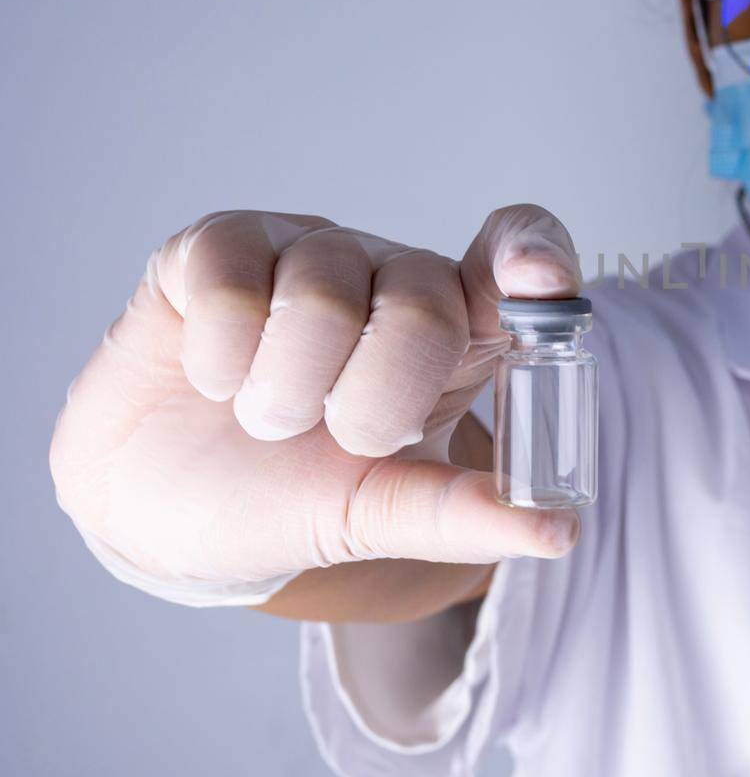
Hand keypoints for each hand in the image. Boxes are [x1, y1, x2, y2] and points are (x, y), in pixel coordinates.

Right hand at [49, 205, 583, 597]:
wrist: (165, 510)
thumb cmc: (289, 495)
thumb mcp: (380, 513)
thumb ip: (461, 514)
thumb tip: (558, 533)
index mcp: (453, 332)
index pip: (512, 263)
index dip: (533, 256)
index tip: (542, 282)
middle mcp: (390, 277)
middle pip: (423, 301)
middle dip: (376, 399)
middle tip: (339, 436)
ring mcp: (308, 252)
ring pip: (322, 295)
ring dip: (285, 391)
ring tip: (267, 417)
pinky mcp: (221, 244)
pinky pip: (233, 282)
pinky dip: (222, 357)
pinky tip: (215, 378)